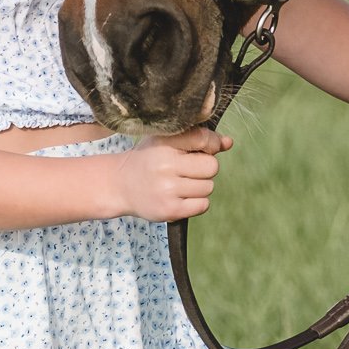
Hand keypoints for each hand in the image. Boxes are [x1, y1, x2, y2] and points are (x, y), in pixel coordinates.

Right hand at [113, 128, 230, 220]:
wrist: (120, 185)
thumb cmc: (150, 159)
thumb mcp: (168, 141)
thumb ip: (199, 139)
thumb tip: (228, 142)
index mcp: (164, 143)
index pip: (203, 138)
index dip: (210, 144)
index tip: (201, 149)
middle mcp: (165, 165)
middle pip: (212, 167)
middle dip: (205, 168)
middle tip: (187, 170)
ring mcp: (167, 189)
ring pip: (208, 187)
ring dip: (200, 186)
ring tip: (180, 183)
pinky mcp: (170, 210)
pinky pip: (203, 205)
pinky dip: (197, 202)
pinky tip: (181, 197)